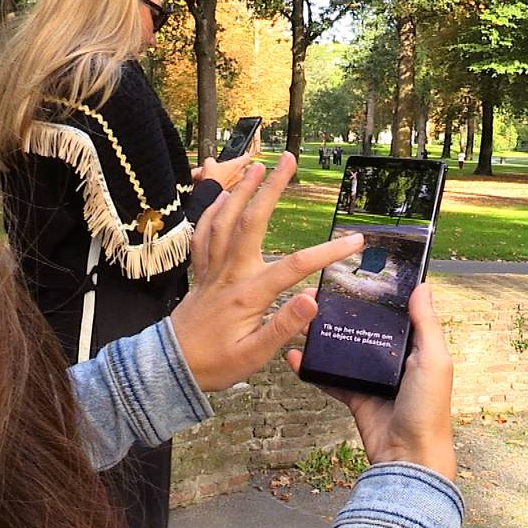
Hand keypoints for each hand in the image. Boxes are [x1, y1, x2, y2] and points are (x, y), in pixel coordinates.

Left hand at [171, 153, 363, 391]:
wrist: (171, 367)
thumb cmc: (215, 365)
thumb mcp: (254, 356)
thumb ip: (284, 326)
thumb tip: (313, 299)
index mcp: (248, 295)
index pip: (295, 267)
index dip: (327, 253)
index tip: (356, 241)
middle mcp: (229, 274)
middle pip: (251, 221)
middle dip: (272, 188)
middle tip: (288, 160)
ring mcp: (212, 269)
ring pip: (224, 219)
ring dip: (241, 189)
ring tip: (257, 165)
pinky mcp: (200, 271)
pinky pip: (204, 232)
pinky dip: (213, 210)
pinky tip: (223, 197)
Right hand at [285, 284, 455, 480]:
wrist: (407, 458)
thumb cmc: (428, 410)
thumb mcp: (433, 361)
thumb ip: (427, 325)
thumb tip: (423, 287)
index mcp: (417, 349)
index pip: (399, 315)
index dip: (382, 297)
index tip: (361, 275)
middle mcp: (395, 361)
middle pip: (367, 330)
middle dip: (347, 314)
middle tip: (323, 294)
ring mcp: (373, 378)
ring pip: (345, 350)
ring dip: (326, 337)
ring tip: (305, 317)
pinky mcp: (355, 396)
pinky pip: (331, 378)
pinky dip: (313, 368)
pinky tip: (296, 354)